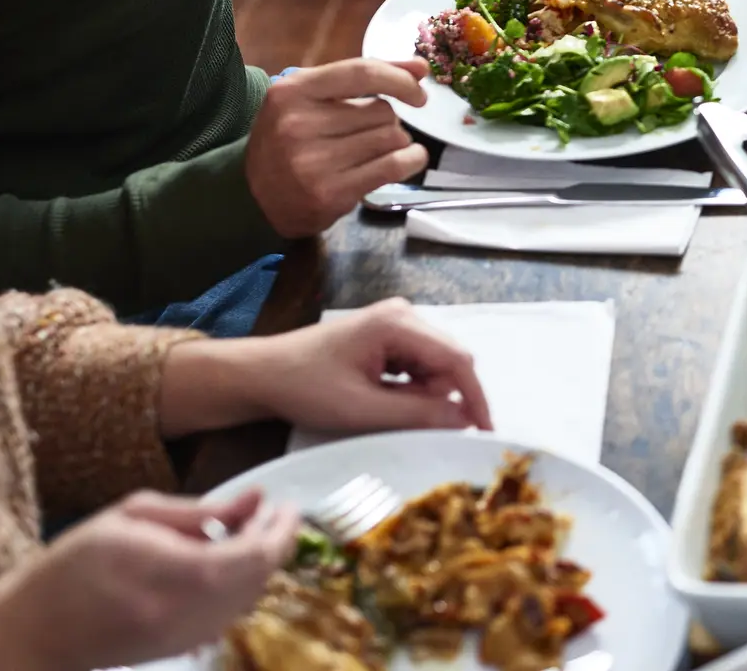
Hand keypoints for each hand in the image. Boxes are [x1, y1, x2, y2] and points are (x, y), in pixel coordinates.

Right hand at [0, 491, 297, 670]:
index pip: (256, 554)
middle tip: (273, 513)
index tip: (287, 504)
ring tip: (248, 532)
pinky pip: (227, 616)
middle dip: (275, 543)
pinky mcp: (179, 649)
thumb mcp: (132, 516)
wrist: (32, 632)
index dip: (281, 528)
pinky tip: (224, 563)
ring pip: (248, 599)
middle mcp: (191, 613)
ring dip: (260, 565)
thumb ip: (199, 512)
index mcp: (180, 574)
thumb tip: (252, 501)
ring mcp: (187, 637)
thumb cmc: (74, 564)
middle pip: (260, 579)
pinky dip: (239, 587)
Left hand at [158, 298, 492, 437]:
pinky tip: (384, 400)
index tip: (485, 432)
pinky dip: (411, 389)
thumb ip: (415, 413)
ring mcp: (397, 323)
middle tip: (414, 426)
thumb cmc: (305, 388)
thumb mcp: (361, 408)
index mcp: (399, 323)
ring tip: (385, 410)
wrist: (262, 374)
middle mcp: (405, 314)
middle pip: (449, 361)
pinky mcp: (389, 336)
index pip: (457, 360)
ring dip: (424, 395)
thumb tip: (463, 421)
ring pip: (435, 366)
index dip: (474, 398)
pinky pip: (418, 365)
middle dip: (441, 398)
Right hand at [245, 59, 429, 237]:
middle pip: (382, 111)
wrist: (255, 196)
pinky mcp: (331, 193)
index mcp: (291, 91)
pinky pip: (393, 166)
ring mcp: (313, 162)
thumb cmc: (289, 139)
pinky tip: (408, 159)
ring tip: (371, 150)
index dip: (399, 79)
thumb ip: (363, 78)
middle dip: (386, 120)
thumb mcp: (311, 99)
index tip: (418, 91)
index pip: (362, 73)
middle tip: (364, 134)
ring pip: (391, 137)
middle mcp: (298, 124)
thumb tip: (420, 67)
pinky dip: (411, 160)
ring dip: (395, 142)